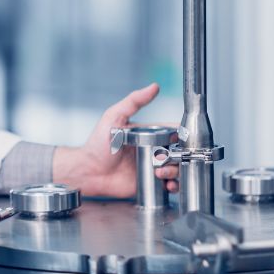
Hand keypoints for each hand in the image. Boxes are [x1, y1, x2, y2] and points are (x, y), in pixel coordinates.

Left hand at [52, 83, 178, 197]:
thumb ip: (133, 102)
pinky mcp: (150, 184)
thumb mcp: (115, 118)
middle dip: (179, 157)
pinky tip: (167, 185)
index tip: (185, 140)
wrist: (89, 171)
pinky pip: (168, 186)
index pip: (173, 133)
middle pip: (178, 153)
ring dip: (176, 172)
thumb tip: (154, 87)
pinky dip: (174, 186)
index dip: (183, 136)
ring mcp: (152, 168)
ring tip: (161, 173)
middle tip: (165, 160)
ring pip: (176, 170)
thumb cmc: (98, 144)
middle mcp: (152, 151)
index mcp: (148, 135)